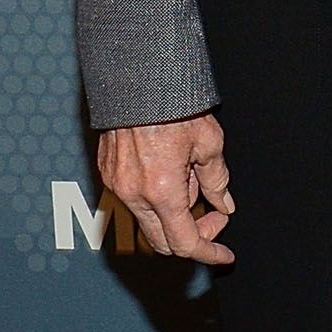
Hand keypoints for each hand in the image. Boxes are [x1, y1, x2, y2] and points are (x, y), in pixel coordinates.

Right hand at [97, 113, 234, 263]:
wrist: (135, 77)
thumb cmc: (172, 103)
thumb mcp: (208, 142)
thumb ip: (217, 181)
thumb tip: (224, 204)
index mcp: (162, 191)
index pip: (185, 242)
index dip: (209, 252)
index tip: (224, 254)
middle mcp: (134, 194)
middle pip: (162, 241)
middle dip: (192, 233)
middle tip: (213, 214)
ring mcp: (116, 184)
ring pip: (148, 219)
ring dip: (173, 210)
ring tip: (188, 173)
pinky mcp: (107, 172)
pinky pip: (133, 199)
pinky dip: (155, 196)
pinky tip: (169, 167)